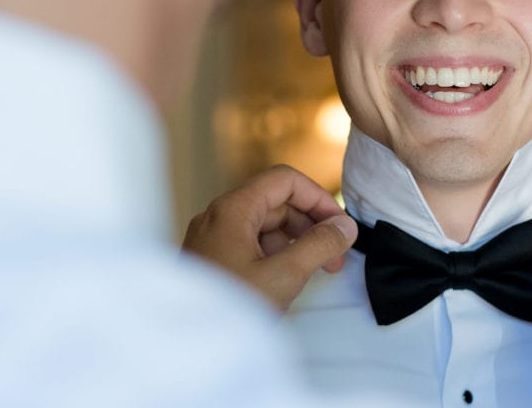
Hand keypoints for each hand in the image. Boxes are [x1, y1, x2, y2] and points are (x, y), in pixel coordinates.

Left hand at [183, 164, 357, 309]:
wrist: (186, 351)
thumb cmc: (228, 311)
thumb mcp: (284, 275)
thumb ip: (319, 245)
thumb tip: (345, 226)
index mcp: (232, 210)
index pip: (284, 181)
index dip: (317, 198)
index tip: (339, 226)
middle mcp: (218, 217)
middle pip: (275, 202)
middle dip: (310, 224)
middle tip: (335, 256)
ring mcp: (212, 238)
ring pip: (263, 224)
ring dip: (295, 240)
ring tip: (314, 270)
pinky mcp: (211, 259)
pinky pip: (249, 244)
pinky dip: (274, 253)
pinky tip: (286, 279)